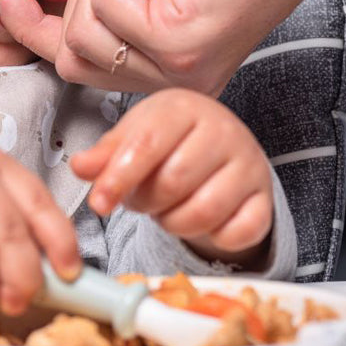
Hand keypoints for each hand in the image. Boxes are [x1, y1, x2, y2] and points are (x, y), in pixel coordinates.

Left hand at [70, 88, 273, 264]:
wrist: (219, 143)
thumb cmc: (168, 139)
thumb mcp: (132, 136)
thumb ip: (105, 154)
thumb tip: (80, 167)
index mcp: (183, 108)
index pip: (146, 144)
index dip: (118, 178)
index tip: (98, 203)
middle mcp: (222, 130)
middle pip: (173, 182)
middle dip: (146, 202)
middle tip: (141, 200)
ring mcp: (249, 164)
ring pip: (203, 212)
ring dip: (174, 222)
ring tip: (166, 209)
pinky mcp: (265, 198)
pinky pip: (236, 233)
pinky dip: (212, 238)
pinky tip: (201, 221)